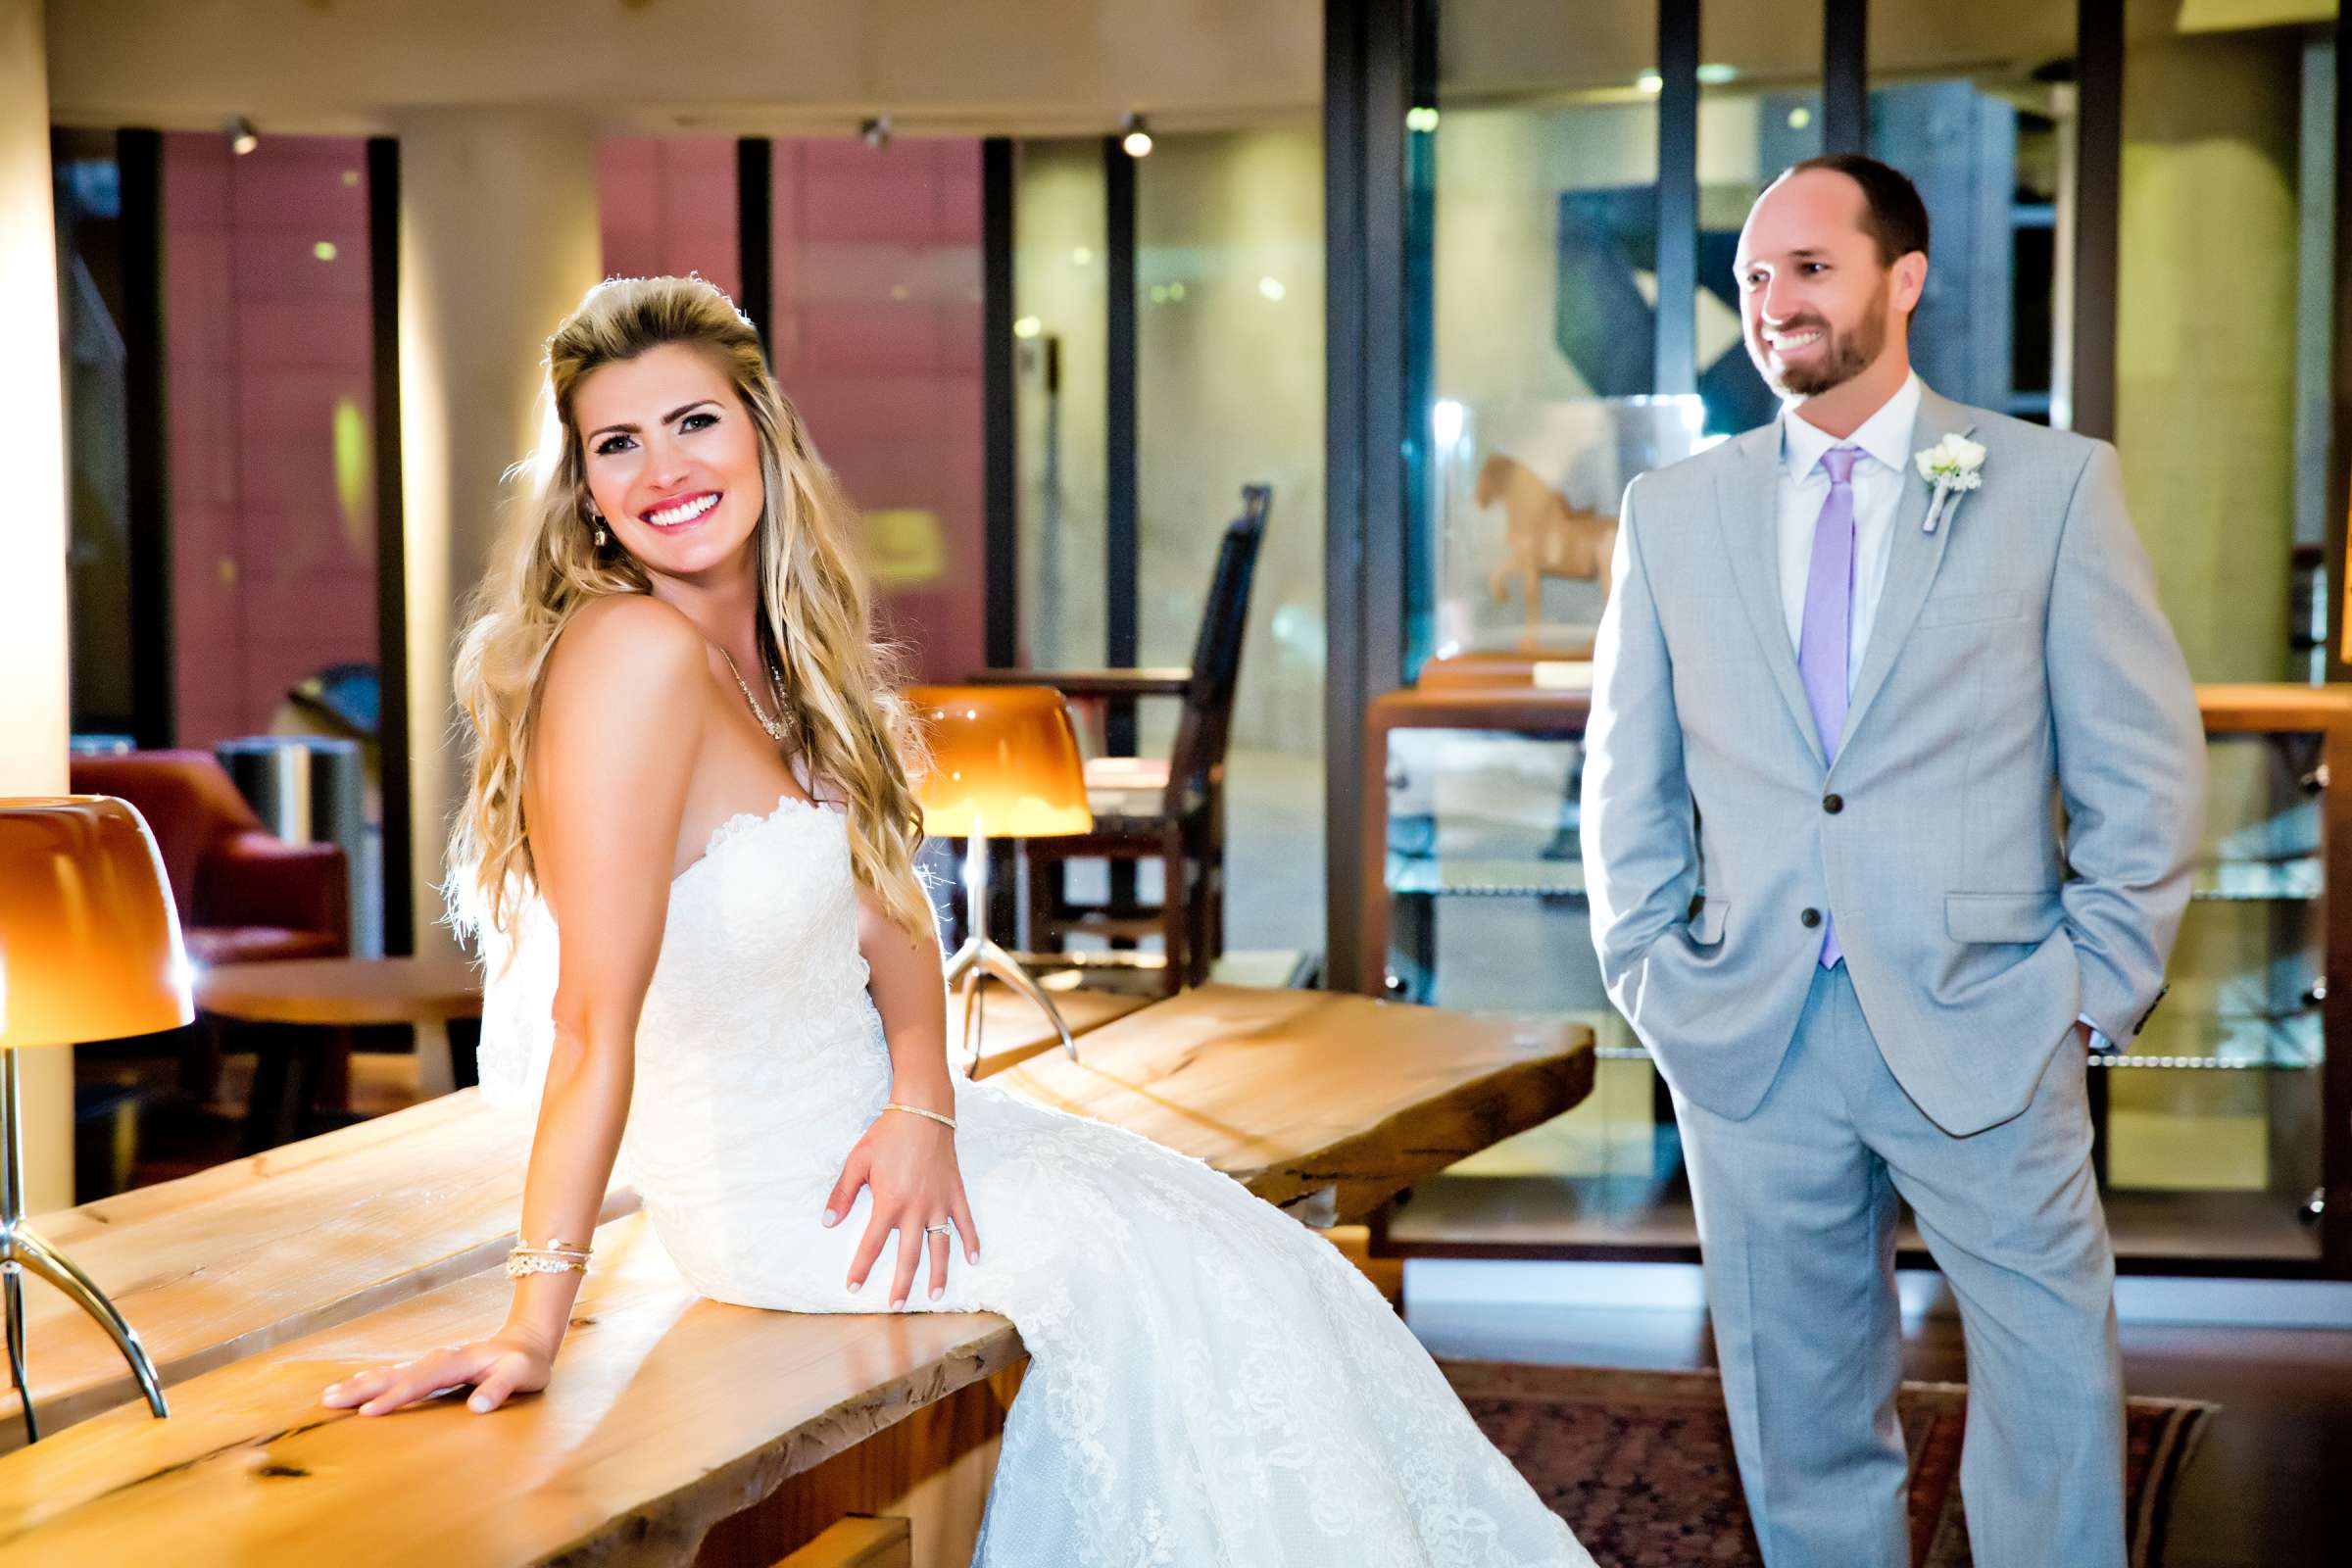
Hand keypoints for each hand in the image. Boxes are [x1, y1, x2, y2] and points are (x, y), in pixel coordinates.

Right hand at [319, 1331, 552, 1416]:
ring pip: (390, 1372)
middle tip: (327, 1401)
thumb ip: (501, 1389)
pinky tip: (355, 1386)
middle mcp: (439, 1358)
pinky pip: (396, 1374)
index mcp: (457, 1361)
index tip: (367, 1413)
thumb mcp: (522, 1375)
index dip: (393, 1397)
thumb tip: (477, 1407)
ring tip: (329, 1395)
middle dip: (361, 1388)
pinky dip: (373, 1380)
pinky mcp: (430, 1368)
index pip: (420, 1382)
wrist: (527, 1343)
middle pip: (395, 1374)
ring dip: (360, 1383)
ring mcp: (432, 1362)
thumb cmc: (525, 1364)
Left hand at [822, 1104, 979, 1308]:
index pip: (872, 1244)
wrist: (923, 1111)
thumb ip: (842, 1194)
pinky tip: (973, 1260)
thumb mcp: (857, 1161)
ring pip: (940, 1246)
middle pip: (909, 1255)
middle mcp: (916, 1209)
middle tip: (895, 1305)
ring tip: (934, 1295)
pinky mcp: (956, 1193)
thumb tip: (828, 1223)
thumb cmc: (887, 1135)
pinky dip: (971, 1241)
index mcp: (890, 1202)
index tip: (853, 1287)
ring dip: (938, 1273)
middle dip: (901, 1283)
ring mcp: (939, 1203)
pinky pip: (966, 1223)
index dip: (861, 1268)